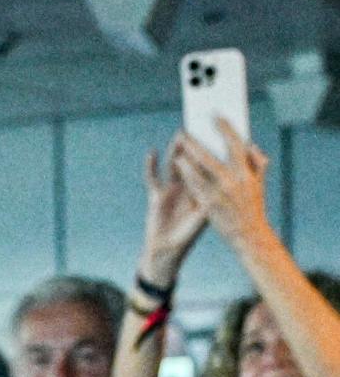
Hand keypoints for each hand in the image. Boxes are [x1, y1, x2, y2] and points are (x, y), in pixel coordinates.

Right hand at [139, 138, 208, 284]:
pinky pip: (153, 177)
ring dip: (178, 149)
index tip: (223, 130)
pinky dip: (152, 166)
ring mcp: (173, 189)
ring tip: (181, 134)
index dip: (215, 147)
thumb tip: (222, 183)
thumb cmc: (188, 236)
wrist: (168, 252)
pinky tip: (152, 153)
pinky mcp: (157, 195)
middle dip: (197, 142)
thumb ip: (213, 199)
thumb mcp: (205, 216)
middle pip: (194, 159)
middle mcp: (190, 185)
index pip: (211, 163)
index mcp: (205, 188)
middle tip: (202, 124)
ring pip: (175, 164)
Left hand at [173, 125, 271, 258]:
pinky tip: (175, 163)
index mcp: (246, 173)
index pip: (235, 145)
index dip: (225, 129)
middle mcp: (233, 181)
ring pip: (198, 170)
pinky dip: (184, 172)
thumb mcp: (258, 184)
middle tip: (185, 130)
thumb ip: (256, 163)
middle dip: (197, 142)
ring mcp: (219, 193)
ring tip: (178, 145)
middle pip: (211, 156)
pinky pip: (193, 185)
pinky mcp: (207, 204)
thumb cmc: (252, 206)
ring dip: (187, 156)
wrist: (247, 233)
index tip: (215, 116)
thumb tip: (250, 145)